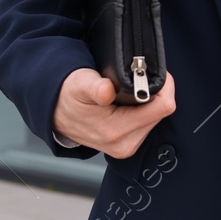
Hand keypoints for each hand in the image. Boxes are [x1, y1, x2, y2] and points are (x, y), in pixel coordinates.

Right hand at [52, 67, 176, 158]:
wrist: (55, 113)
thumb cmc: (67, 96)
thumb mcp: (79, 84)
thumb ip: (95, 88)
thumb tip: (107, 92)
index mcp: (116, 131)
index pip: (163, 107)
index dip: (165, 86)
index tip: (155, 73)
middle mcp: (124, 144)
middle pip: (162, 112)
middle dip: (157, 93)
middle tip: (141, 79)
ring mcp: (126, 147)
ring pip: (157, 117)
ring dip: (150, 102)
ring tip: (132, 91)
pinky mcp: (127, 145)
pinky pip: (148, 122)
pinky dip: (144, 109)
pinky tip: (131, 102)